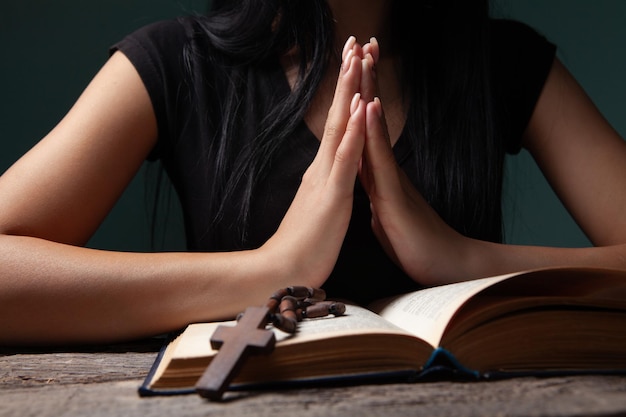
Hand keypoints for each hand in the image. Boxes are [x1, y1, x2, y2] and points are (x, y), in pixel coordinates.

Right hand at [261, 38, 366, 287]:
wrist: (284, 273)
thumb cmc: (303, 247)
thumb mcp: (318, 212)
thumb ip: (323, 190)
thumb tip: (324, 180)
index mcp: (323, 173)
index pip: (336, 126)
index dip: (344, 94)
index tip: (351, 65)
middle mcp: (321, 168)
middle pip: (335, 115)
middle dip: (346, 77)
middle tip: (352, 42)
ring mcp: (326, 180)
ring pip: (339, 128)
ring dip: (349, 91)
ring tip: (355, 58)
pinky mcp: (332, 196)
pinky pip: (345, 159)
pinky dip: (352, 130)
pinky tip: (359, 106)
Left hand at [357, 39, 470, 285]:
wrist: (442, 267)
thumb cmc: (413, 243)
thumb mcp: (385, 215)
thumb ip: (375, 197)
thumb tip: (368, 191)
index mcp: (378, 175)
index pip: (364, 129)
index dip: (358, 98)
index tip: (354, 68)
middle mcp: (384, 170)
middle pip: (370, 119)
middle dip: (365, 81)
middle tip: (364, 44)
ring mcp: (390, 179)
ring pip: (374, 129)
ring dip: (367, 92)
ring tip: (365, 58)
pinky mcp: (393, 196)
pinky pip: (379, 160)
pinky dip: (372, 131)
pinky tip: (368, 106)